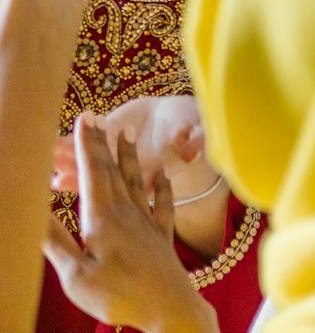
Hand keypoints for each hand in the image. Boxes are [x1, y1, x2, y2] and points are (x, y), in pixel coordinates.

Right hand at [42, 116, 215, 332]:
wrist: (169, 308)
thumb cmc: (119, 295)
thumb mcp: (76, 274)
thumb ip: (56, 241)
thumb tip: (34, 211)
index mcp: (103, 219)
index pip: (93, 174)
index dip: (86, 146)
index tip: (83, 119)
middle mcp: (127, 213)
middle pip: (112, 173)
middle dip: (102, 145)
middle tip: (96, 117)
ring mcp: (147, 224)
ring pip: (136, 182)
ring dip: (129, 158)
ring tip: (126, 134)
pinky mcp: (162, 237)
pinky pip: (162, 206)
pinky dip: (162, 188)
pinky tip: (163, 176)